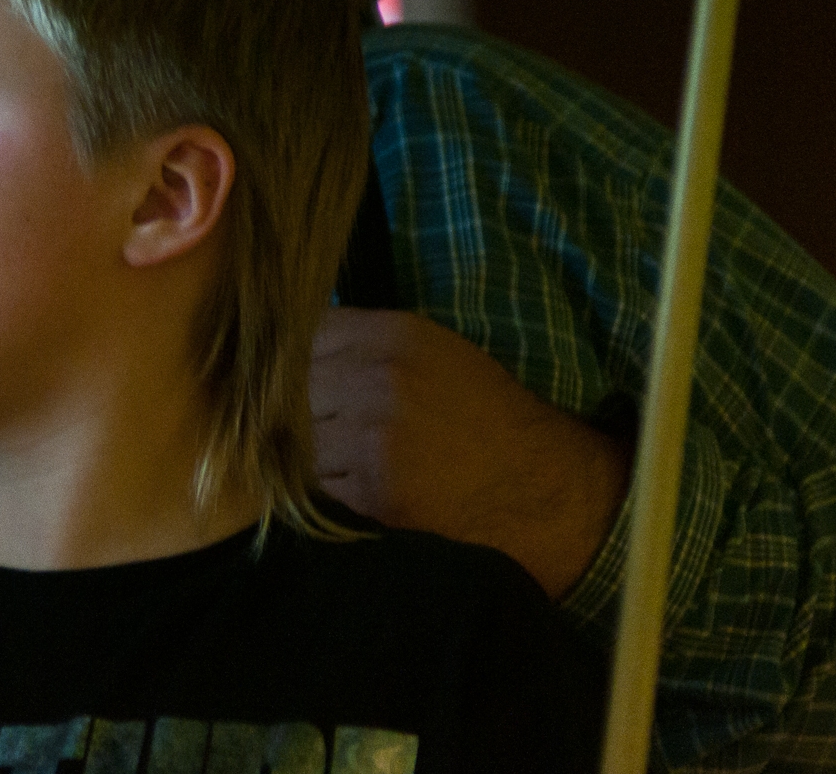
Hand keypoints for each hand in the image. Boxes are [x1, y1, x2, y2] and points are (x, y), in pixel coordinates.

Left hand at [310, 307, 630, 599]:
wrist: (544, 491)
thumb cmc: (487, 420)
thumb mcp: (435, 355)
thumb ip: (365, 346)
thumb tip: (292, 350)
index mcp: (392, 337)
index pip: (302, 337)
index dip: (298, 364)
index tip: (297, 383)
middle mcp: (377, 381)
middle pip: (290, 391)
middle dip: (297, 413)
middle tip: (321, 433)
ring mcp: (371, 440)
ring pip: (296, 444)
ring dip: (308, 460)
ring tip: (342, 467)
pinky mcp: (372, 497)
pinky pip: (315, 492)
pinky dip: (324, 498)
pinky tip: (354, 496)